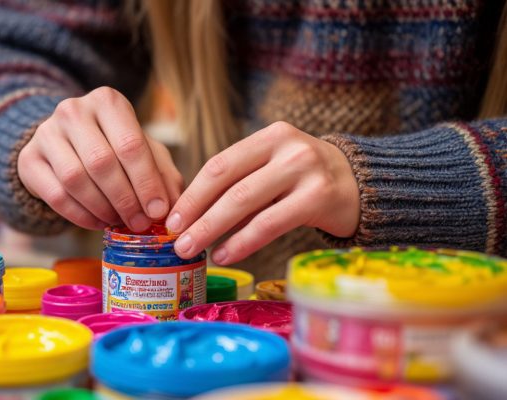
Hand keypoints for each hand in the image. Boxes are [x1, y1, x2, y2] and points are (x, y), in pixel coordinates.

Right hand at [18, 87, 182, 231]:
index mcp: (107, 101)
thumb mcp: (143, 151)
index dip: (146, 183)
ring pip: (76, 179)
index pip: (130, 145)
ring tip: (118, 221)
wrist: (64, 142)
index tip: (158, 211)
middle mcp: (73, 110)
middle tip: (139, 224)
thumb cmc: (113, 146)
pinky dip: (80, 216)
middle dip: (125, 199)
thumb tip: (174, 209)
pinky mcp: (29, 159)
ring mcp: (46, 133)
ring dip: (102, 208)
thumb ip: (163, 175)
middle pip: (102, 162)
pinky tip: (98, 222)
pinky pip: (56, 195)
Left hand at [165, 121, 359, 263]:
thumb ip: (240, 185)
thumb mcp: (274, 170)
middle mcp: (287, 147)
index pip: (220, 164)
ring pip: (245, 202)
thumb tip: (191, 217)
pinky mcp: (319, 197)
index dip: (192, 193)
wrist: (363, 185)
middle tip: (175, 240)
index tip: (170, 218)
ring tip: (191, 250)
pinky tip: (225, 254)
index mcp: (270, 136)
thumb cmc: (306, 181)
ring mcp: (305, 170)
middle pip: (229, 183)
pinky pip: (270, 223)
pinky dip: (243, 242)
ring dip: (212, 229)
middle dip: (196, 214)